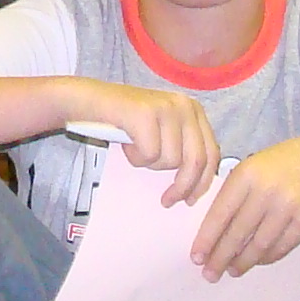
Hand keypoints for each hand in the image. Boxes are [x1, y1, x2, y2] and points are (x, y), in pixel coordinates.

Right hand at [83, 82, 221, 209]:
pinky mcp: (145, 113)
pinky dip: (135, 156)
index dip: (203, 181)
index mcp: (193, 110)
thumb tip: (198, 183)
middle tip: (168, 200)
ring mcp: (166, 107)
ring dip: (149, 164)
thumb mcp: (162, 130)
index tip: (191, 199)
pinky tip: (126, 143)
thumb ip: (182, 147)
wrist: (87, 100)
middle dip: (182, 186)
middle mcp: (184, 105)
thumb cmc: (123, 121)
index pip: (211, 153)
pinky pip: (149, 153)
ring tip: (135, 148)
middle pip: (196, 160)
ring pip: (170, 160)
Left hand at [190, 131, 299, 279]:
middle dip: (220, 258)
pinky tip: (257, 261)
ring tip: (232, 270)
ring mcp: (289, 207)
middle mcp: (266, 190)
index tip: (196, 258)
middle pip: (237, 233)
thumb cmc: (286, 163)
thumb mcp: (254, 166)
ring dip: (243, 262)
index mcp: (247, 174)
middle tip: (210, 274)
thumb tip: (213, 232)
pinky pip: (281, 247)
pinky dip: (266, 258)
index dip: (207, 239)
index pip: (220, 214)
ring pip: (259, 245)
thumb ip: (235, 193)